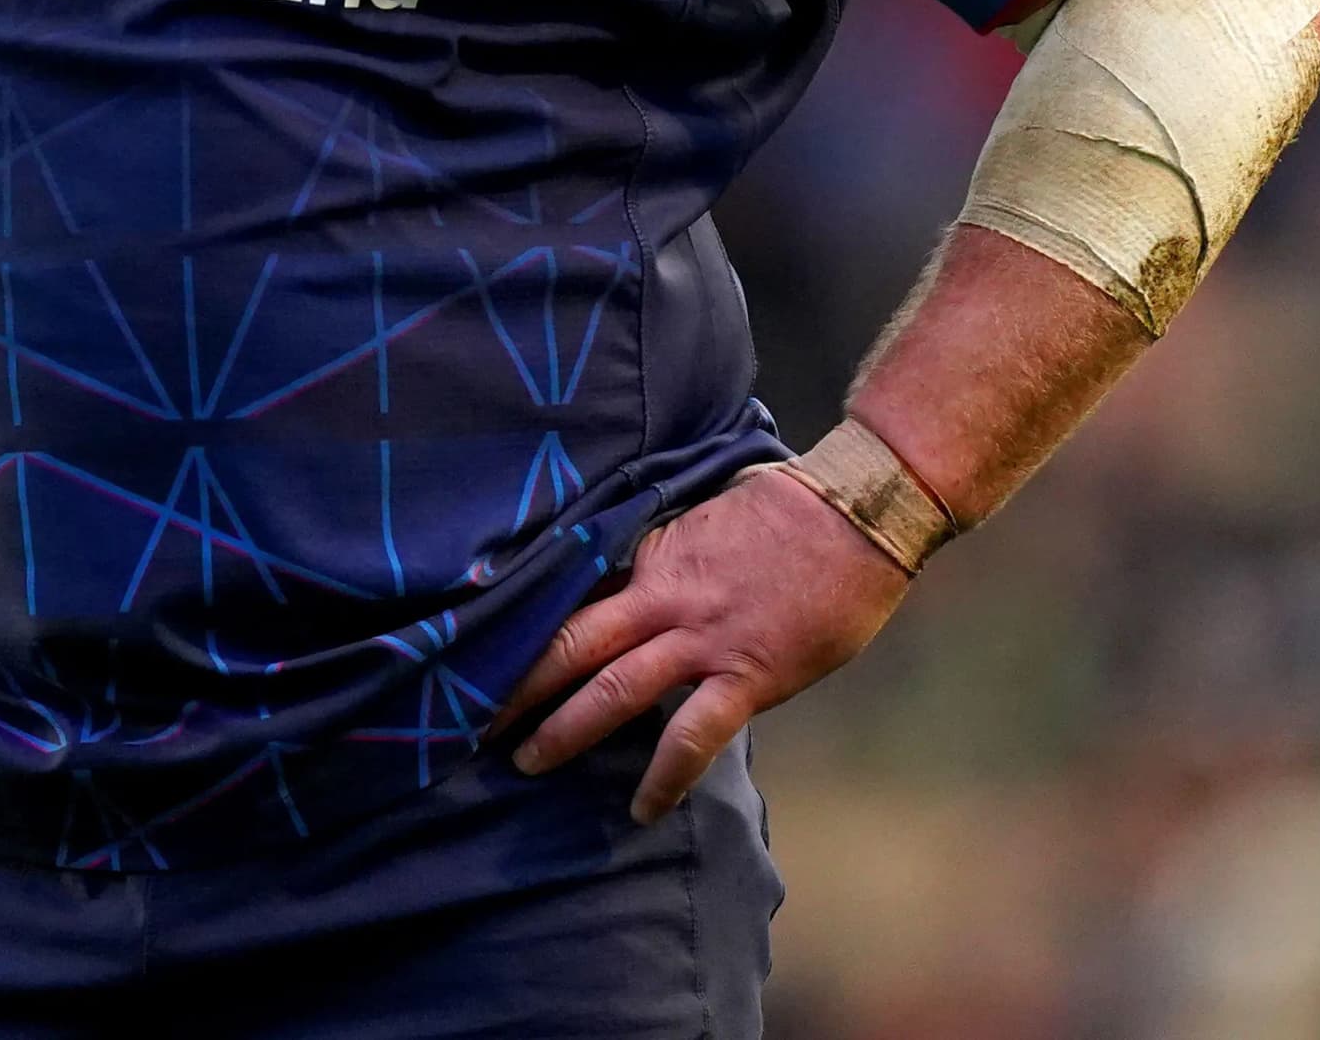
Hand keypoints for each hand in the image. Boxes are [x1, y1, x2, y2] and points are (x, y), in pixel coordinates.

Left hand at [498, 466, 912, 822]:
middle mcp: (661, 600)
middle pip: (568, 643)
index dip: (527, 630)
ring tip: (525, 761)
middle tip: (465, 715)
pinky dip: (664, 776)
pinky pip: (693, 735)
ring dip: (563, 728)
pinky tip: (641, 809)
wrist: (853, 512)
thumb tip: (635, 580)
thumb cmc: (787, 509)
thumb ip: (665, 556)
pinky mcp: (745, 676)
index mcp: (650, 559)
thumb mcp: (704, 518)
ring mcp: (700, 640)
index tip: (483, 652)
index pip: (574, 600)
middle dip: (515, 683)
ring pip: (612, 689)